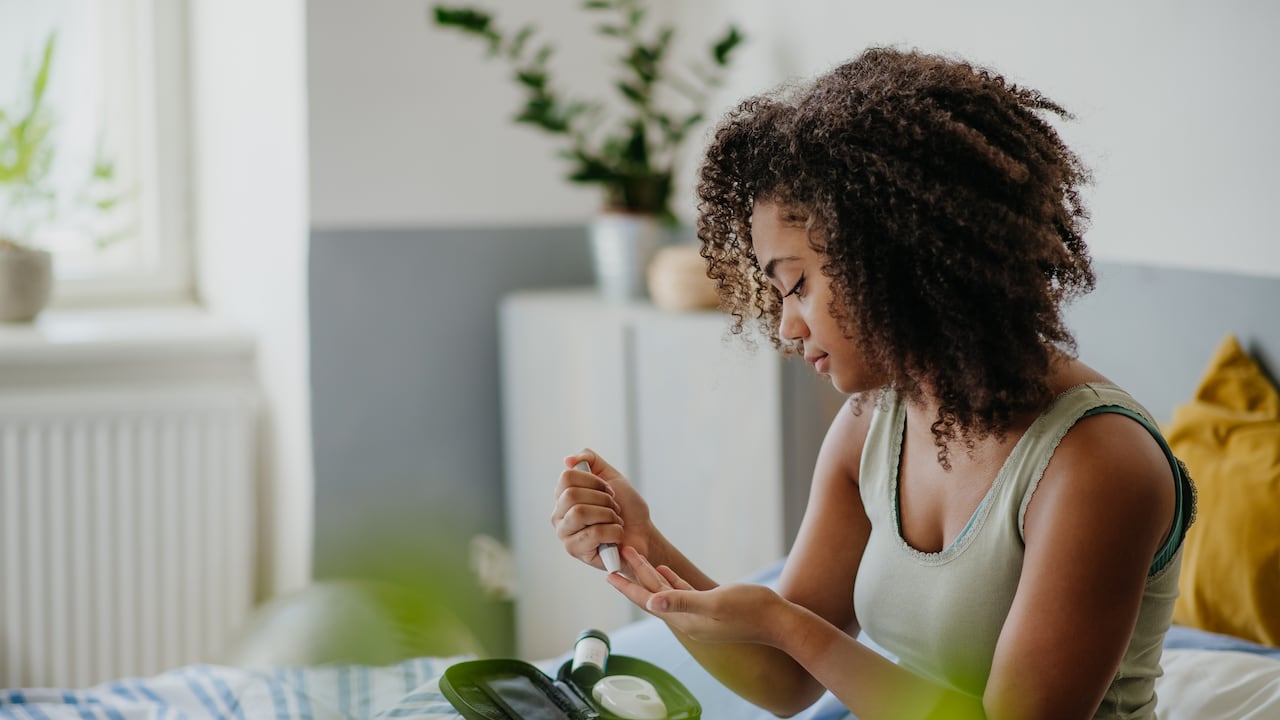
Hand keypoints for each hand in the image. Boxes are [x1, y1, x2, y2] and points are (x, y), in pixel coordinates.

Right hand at [552, 449, 654, 569]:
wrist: (643, 533)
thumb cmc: (626, 508)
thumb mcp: (611, 475)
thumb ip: (590, 459)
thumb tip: (567, 460)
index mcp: (564, 495)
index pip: (567, 477)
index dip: (594, 481)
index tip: (609, 491)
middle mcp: (559, 515)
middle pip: (572, 495)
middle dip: (603, 500)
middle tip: (614, 509)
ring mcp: (565, 534)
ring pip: (580, 513)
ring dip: (608, 515)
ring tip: (615, 522)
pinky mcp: (576, 551)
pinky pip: (594, 533)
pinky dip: (614, 531)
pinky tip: (615, 537)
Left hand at [607, 546, 788, 646]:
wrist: (778, 621)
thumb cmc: (750, 610)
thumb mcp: (714, 603)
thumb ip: (682, 601)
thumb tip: (652, 602)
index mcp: (684, 619)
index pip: (648, 601)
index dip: (628, 587)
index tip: (608, 574)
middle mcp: (687, 618)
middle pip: (652, 594)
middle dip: (634, 575)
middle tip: (617, 556)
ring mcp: (698, 614)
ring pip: (665, 591)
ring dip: (649, 575)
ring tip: (634, 559)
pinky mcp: (709, 606)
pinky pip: (681, 591)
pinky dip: (670, 580)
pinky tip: (663, 570)